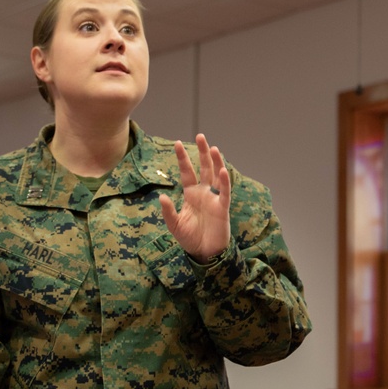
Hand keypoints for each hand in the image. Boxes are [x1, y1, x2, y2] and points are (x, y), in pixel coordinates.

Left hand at [159, 133, 231, 261]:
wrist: (204, 252)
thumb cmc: (190, 238)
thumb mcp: (174, 225)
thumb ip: (169, 211)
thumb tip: (162, 197)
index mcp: (191, 194)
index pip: (187, 172)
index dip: (183, 158)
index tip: (177, 143)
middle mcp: (203, 193)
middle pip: (203, 168)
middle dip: (202, 152)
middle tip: (200, 135)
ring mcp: (214, 199)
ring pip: (215, 176)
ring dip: (215, 162)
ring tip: (213, 148)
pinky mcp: (222, 208)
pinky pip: (224, 192)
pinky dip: (224, 182)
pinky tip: (222, 170)